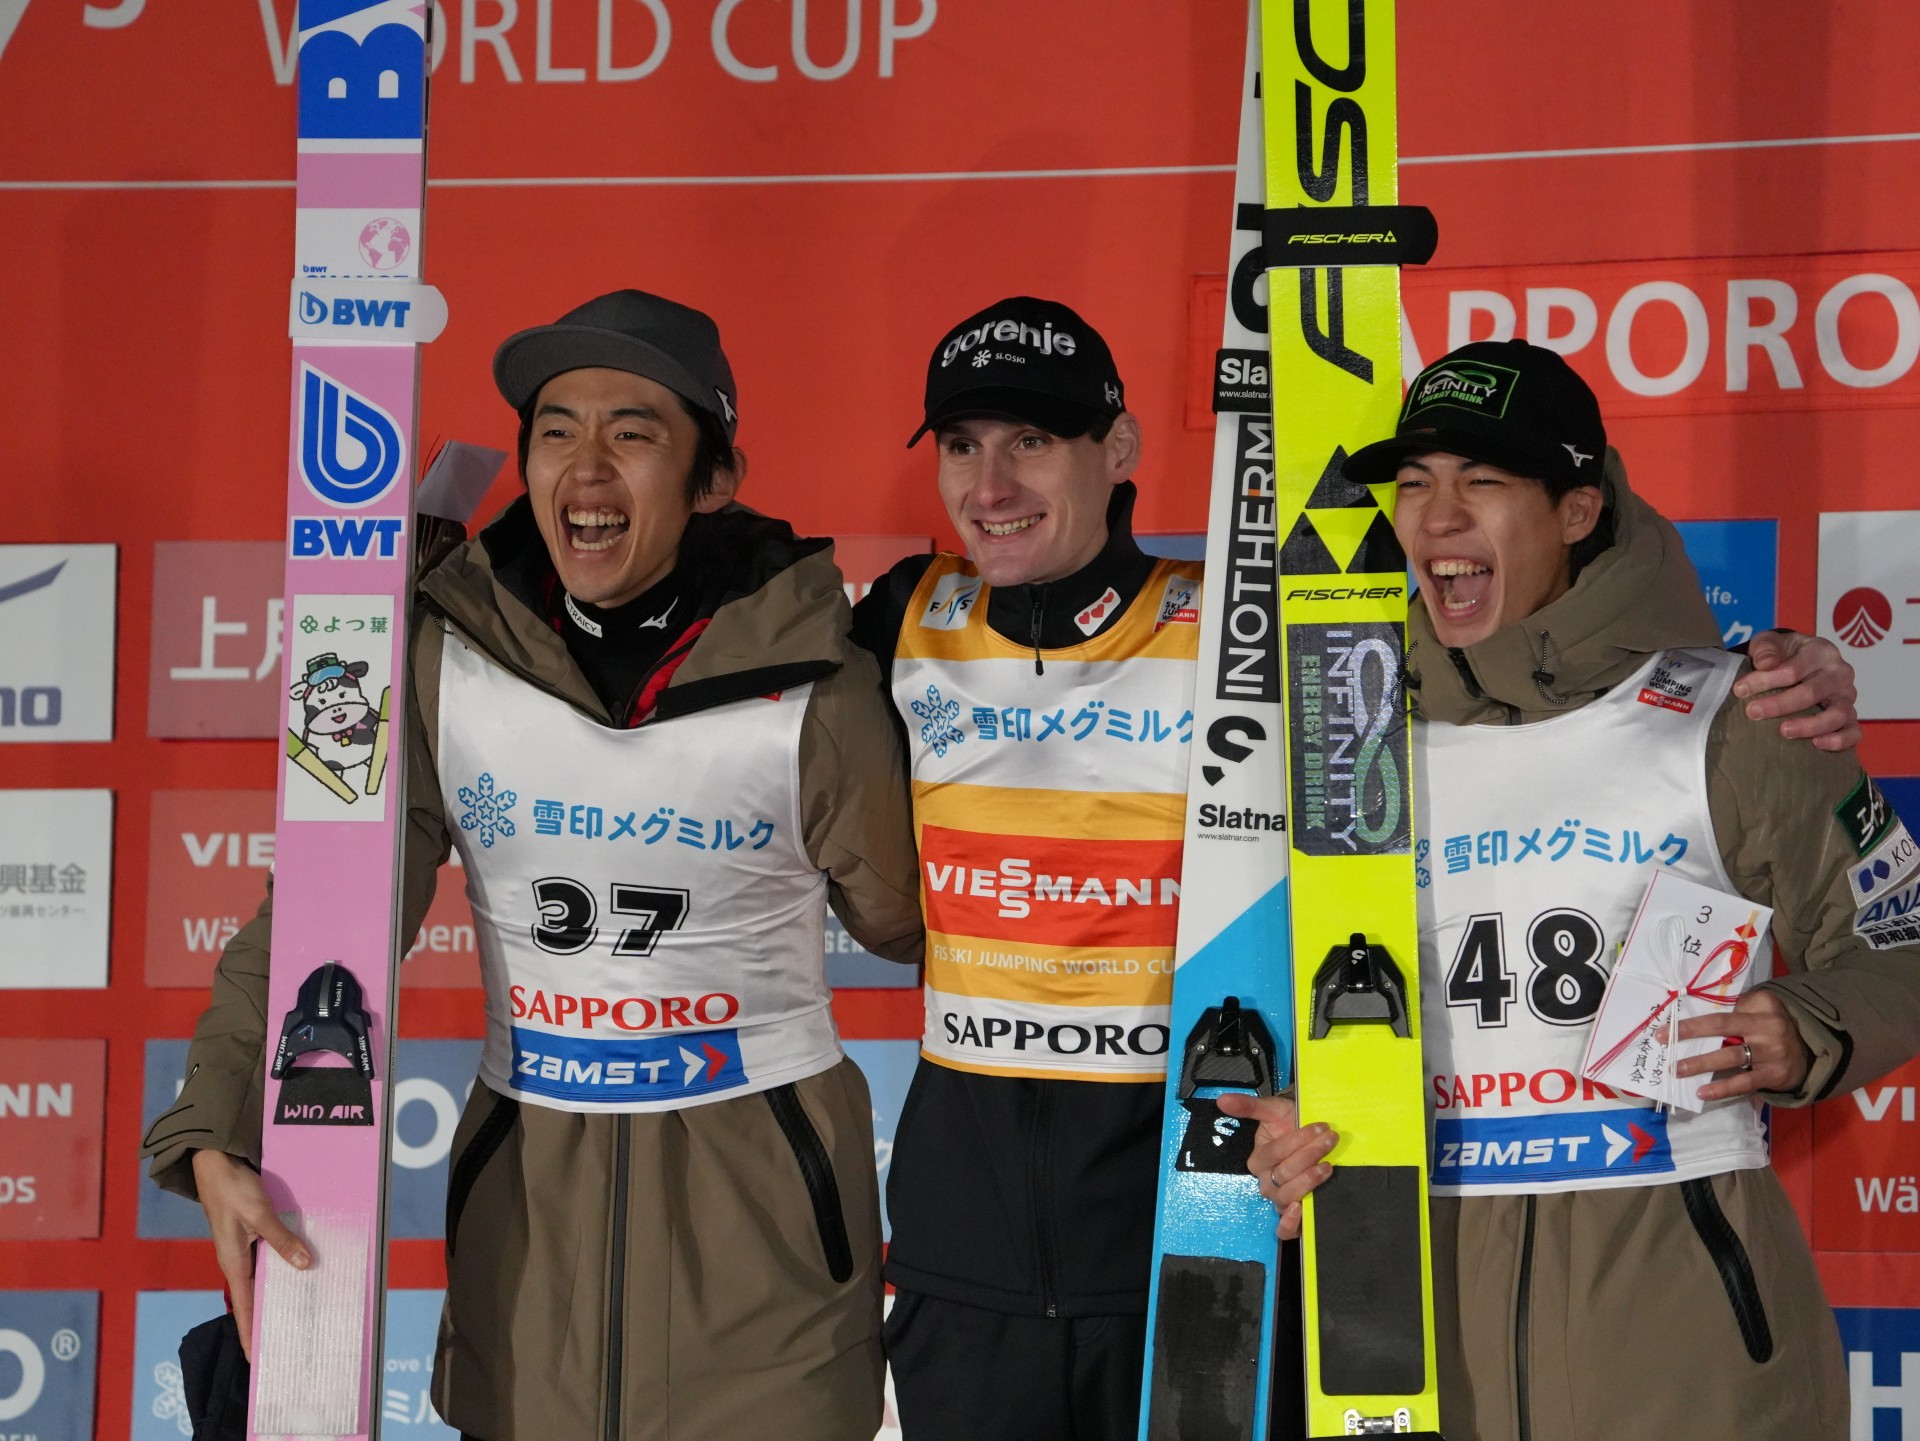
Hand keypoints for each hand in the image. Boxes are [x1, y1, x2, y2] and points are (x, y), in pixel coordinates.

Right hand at [191, 1149, 309, 1360]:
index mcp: (234, 1263)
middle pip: (256, 1298)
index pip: (245, 1308)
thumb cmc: (233, 1190)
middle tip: (288, 1340)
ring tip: (300, 1310)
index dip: (250, 1333)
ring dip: (280, 1291)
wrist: (217, 1164)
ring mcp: (245, 1248)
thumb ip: (281, 1240)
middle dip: (268, 1319)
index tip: (256, 1359)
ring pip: (265, 1277)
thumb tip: (304, 1266)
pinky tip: (302, 1268)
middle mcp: (238, 1261)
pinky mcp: (253, 1234)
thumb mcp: (260, 1215)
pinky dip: (284, 1266)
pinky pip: (269, 1258)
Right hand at [1215, 1093, 1337, 1240]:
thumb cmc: (1290, 1125)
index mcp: (1258, 1160)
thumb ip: (1248, 1106)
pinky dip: (1290, 1223)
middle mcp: (1266, 1182)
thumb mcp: (1272, 1110)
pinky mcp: (1294, 1216)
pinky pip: (1284, 1229)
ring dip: (1308, 1182)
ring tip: (1327, 1166)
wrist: (1311, 1138)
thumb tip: (1222, 1100)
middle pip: (1284, 1174)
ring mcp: (1280, 1200)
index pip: (1275, 1153)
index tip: (1320, 1127)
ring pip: (1286, 1197)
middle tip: (1329, 1140)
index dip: (1298, 1140)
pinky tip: (1301, 1209)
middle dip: (1309, 1155)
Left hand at [1673, 988, 1810, 1100]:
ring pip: (1731, 1058)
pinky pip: (1744, 1083)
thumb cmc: (1772, 1025)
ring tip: (1678, 1071)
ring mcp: (1772, 1054)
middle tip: (1666, 1047)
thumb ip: (1736, 1008)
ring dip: (1702, 1065)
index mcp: (1760, 1012)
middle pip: (1723, 1032)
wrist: (1811, 1047)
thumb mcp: (1761, 1007)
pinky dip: (1722, 1089)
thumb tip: (1700, 1016)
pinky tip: (1702, 1092)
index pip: (1720, 1017)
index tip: (1665, 1031)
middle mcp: (1766, 1030)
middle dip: (1691, 1039)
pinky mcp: (1775, 1075)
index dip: (1692, 1025)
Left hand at [1734, 631, 1859, 752]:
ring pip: (1838, 714)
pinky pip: (1853, 732)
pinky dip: (1839, 740)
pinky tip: (1815, 744)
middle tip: (1752, 712)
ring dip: (1809, 725)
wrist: (1797, 662)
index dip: (1765, 680)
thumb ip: (1766, 649)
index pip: (1793, 669)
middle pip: (1813, 692)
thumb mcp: (1770, 643)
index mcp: (1821, 651)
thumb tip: (1765, 664)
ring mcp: (1847, 697)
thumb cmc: (1782, 653)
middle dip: (1780, 704)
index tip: (1739, 690)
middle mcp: (1839, 673)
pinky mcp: (1850, 717)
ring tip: (1783, 732)